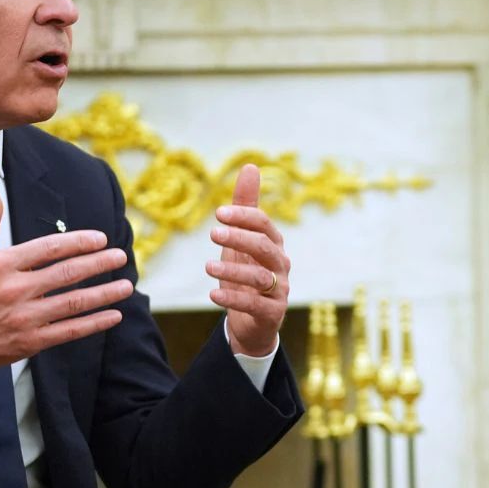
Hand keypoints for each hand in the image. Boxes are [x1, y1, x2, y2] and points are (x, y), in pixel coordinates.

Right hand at [0, 184, 133, 395]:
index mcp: (2, 265)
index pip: (48, 248)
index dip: (78, 242)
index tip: (100, 239)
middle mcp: (15, 290)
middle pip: (66, 273)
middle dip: (99, 264)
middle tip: (121, 256)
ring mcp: (24, 317)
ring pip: (73, 302)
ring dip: (104, 293)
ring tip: (126, 285)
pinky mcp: (31, 342)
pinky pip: (69, 331)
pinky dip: (94, 323)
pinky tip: (114, 315)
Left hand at [206, 163, 288, 356]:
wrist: (252, 321)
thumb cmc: (246, 274)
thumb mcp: (241, 240)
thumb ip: (245, 206)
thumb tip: (250, 166)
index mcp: (273, 244)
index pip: (264, 225)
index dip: (244, 217)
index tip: (219, 213)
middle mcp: (280, 265)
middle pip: (265, 247)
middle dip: (239, 238)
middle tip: (213, 233)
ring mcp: (279, 290)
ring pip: (259, 277)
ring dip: (232, 271)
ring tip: (207, 267)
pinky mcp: (272, 313)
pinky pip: (255, 305)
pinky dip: (233, 299)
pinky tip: (213, 295)